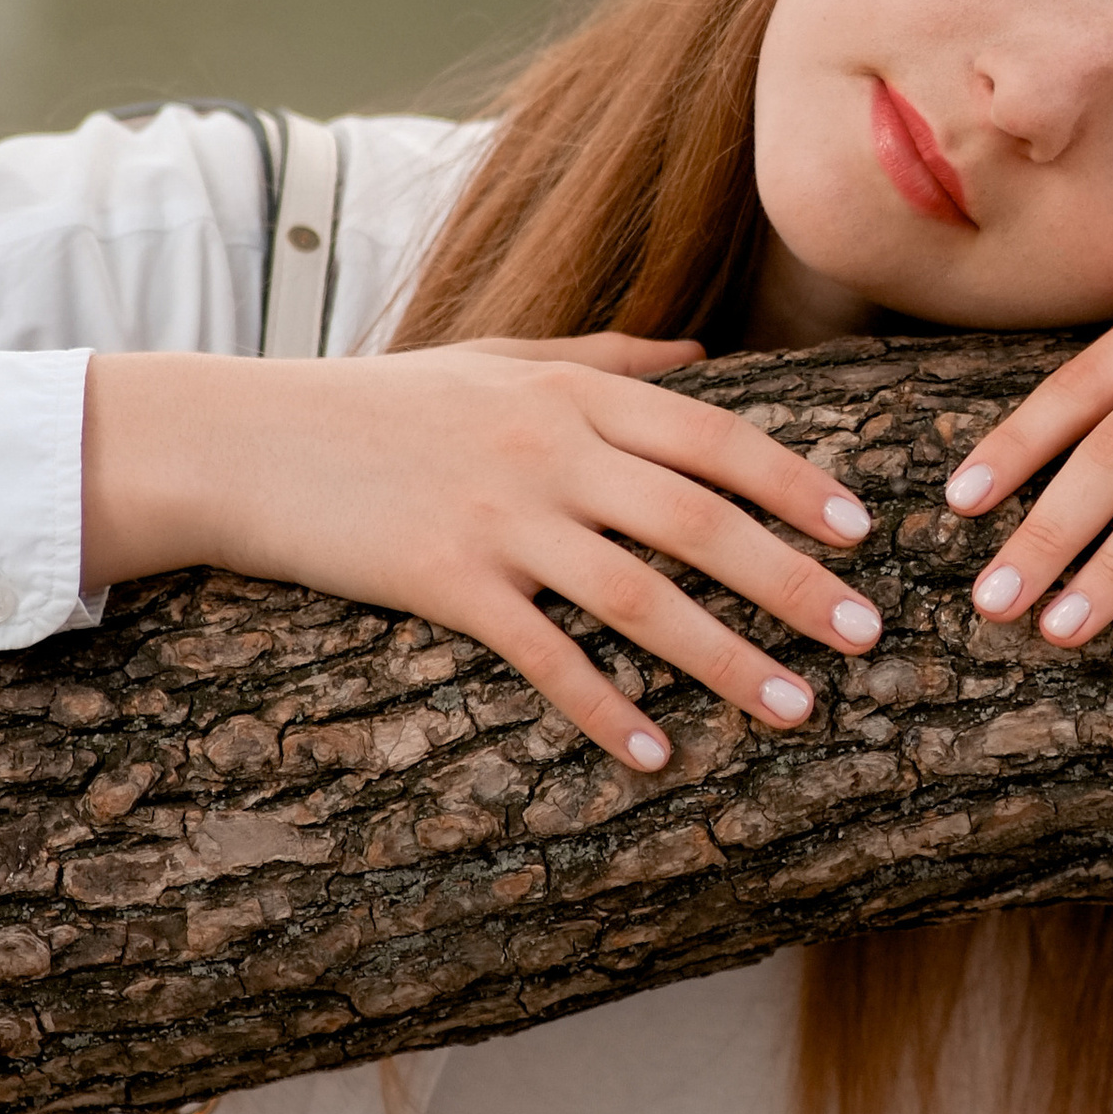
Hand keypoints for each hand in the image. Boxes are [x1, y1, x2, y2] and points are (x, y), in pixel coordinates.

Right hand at [81, 336, 880, 768]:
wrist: (248, 438)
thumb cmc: (381, 400)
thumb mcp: (498, 358)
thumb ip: (606, 360)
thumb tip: (702, 359)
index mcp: (574, 395)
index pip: (715, 439)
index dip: (796, 485)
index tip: (861, 533)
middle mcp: (552, 452)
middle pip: (702, 522)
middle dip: (793, 583)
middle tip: (864, 635)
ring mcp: (501, 519)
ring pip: (642, 596)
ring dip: (725, 660)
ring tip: (793, 709)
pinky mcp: (446, 582)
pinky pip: (546, 656)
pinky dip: (605, 708)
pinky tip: (654, 756)